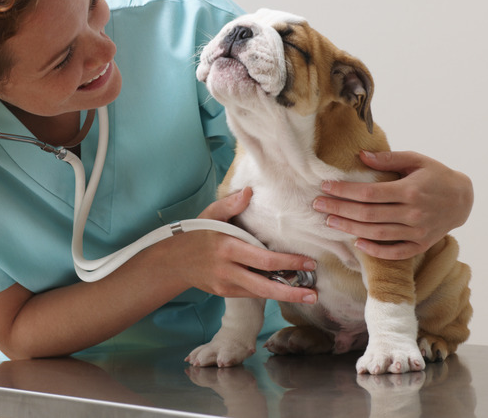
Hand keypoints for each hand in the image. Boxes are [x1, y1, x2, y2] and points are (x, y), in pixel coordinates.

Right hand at [173, 187, 316, 303]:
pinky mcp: (225, 293)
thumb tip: (250, 191)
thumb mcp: (211, 214)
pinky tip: (285, 290)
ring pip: (259, 294)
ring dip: (284, 296)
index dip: (288, 263)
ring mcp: (225, 284)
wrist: (174, 261)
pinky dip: (268, 292)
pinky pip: (250, 293)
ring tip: (307, 296)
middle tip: (313, 294)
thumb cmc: (198, 233)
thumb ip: (231, 204)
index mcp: (228, 248)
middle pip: (264, 285)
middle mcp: (228, 269)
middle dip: (291, 291)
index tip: (309, 262)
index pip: (264, 260)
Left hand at [313, 151, 472, 259]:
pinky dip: (376, 250)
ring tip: (330, 222)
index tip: (325, 187)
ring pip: (377, 234)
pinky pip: (395, 251)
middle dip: (339, 210)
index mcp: (409, 190)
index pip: (369, 193)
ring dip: (350, 229)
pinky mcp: (421, 245)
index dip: (344, 191)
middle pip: (368, 214)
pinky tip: (357, 243)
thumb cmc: (436, 175)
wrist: (463, 199)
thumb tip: (361, 156)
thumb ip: (388, 159)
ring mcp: (417, 232)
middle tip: (317, 206)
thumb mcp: (416, 160)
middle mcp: (413, 213)